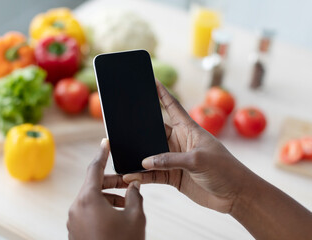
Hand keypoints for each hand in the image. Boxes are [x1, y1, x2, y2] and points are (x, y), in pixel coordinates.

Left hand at [67, 139, 145, 239]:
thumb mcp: (135, 218)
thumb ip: (135, 196)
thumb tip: (133, 186)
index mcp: (88, 200)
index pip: (95, 168)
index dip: (102, 154)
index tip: (105, 142)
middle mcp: (76, 208)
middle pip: (93, 185)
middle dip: (112, 182)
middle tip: (129, 182)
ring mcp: (73, 221)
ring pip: (91, 199)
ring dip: (108, 197)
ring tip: (127, 204)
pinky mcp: (75, 231)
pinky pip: (87, 212)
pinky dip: (101, 208)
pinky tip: (117, 216)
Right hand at [123, 81, 253, 212]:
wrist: (235, 195)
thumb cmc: (225, 170)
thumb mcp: (198, 160)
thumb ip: (170, 159)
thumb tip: (144, 161)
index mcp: (189, 130)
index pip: (173, 107)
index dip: (163, 93)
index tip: (152, 80)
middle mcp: (179, 142)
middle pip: (155, 131)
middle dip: (140, 128)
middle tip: (122, 124)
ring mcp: (175, 159)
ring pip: (150, 154)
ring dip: (138, 155)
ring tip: (120, 154)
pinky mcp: (172, 176)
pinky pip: (152, 174)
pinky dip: (141, 175)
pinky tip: (129, 176)